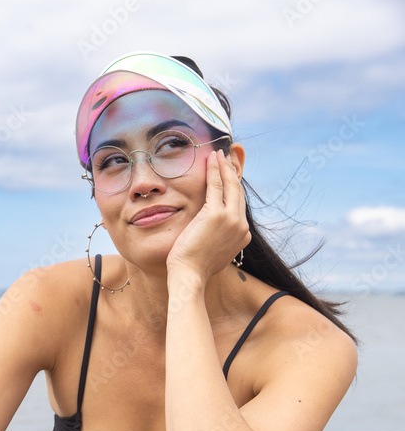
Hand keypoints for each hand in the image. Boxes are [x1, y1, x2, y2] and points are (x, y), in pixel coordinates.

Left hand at [165, 149, 249, 279]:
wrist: (189, 275)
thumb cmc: (194, 266)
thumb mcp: (212, 250)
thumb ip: (217, 238)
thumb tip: (211, 233)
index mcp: (242, 235)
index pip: (238, 205)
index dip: (234, 188)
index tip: (228, 175)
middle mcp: (241, 226)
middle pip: (238, 192)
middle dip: (232, 173)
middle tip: (225, 158)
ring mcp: (231, 220)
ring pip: (230, 186)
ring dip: (224, 167)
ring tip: (218, 154)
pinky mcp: (216, 215)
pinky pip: (216, 186)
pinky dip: (214, 170)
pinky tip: (211, 159)